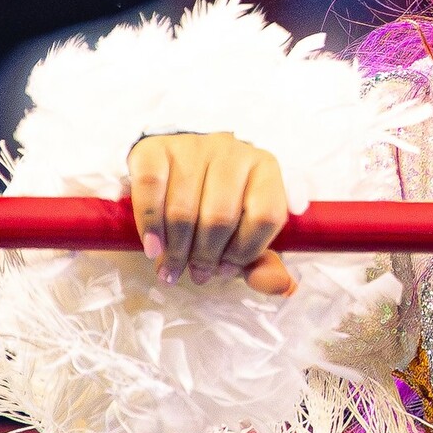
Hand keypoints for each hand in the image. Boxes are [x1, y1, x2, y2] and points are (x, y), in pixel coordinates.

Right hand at [128, 131, 293, 293]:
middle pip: (220, 217)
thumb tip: (283, 286)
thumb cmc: (216, 206)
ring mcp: (192, 146)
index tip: (227, 269)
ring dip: (176, 249)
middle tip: (197, 273)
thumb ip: (263, 263)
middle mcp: (232, 152)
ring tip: (172, 268)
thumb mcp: (244, 235)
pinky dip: (149, 225)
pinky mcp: (154, 148)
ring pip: (183, 209)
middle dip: (206, 256)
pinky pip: (150, 189)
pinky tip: (153, 248)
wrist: (173, 170)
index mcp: (265, 170)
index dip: (246, 252)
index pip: (265, 216)